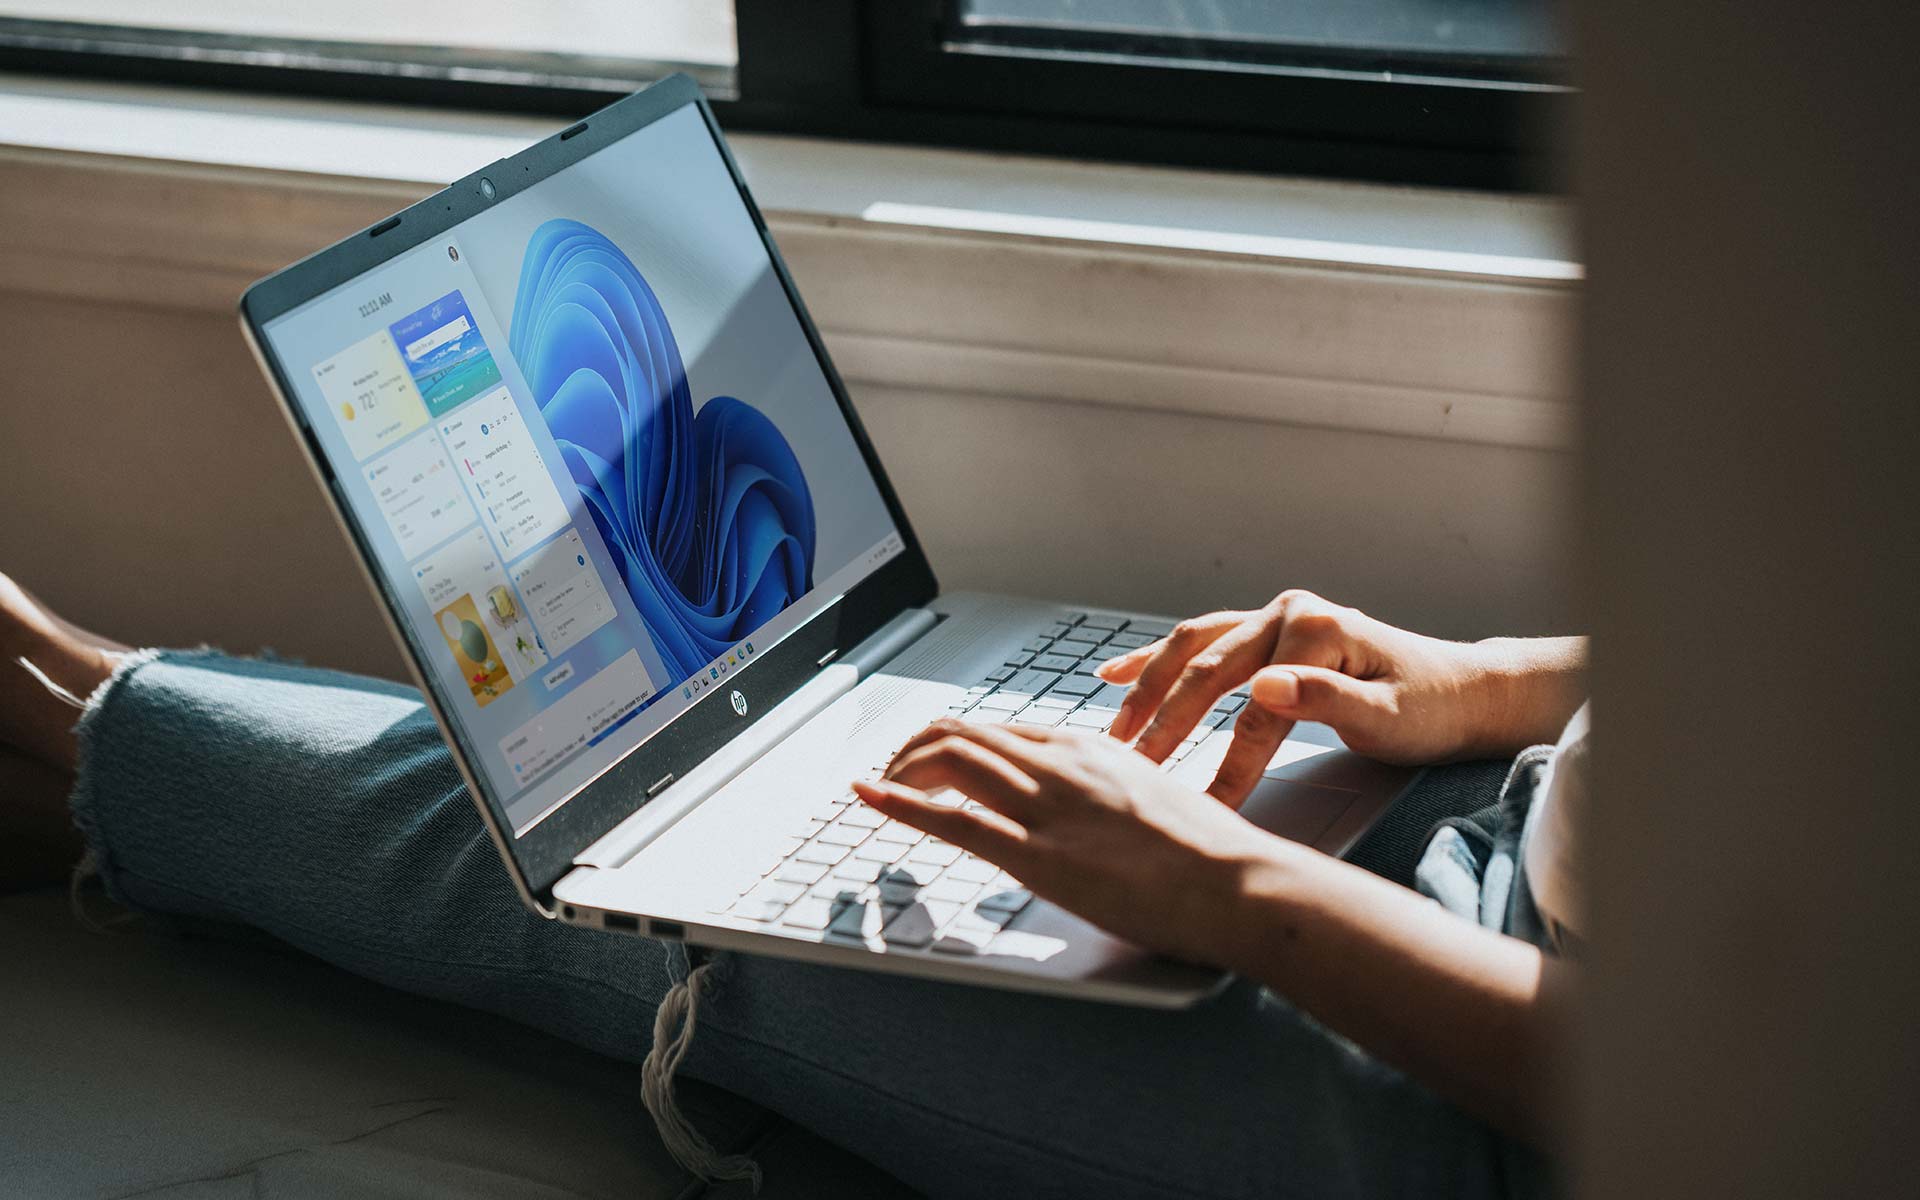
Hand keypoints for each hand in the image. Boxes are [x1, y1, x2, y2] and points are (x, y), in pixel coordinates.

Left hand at [852, 721, 1283, 968]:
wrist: (1240, 881)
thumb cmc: (1212, 854)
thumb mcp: (1155, 798)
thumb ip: (1113, 793)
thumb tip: (1094, 809)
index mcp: (1090, 749)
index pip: (1001, 730)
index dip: (954, 742)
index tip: (932, 761)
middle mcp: (1061, 765)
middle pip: (963, 734)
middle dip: (914, 750)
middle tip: (892, 774)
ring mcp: (1048, 807)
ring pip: (950, 760)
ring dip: (901, 771)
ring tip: (879, 787)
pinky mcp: (1040, 855)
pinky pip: (954, 819)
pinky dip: (900, 803)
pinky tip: (871, 798)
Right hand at [1096, 589, 1502, 803]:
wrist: (1461, 692)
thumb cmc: (1430, 710)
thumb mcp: (1389, 716)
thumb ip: (1326, 700)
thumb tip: (1264, 687)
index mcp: (1317, 630)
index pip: (1255, 706)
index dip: (1226, 761)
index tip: (1201, 806)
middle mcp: (1288, 613)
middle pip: (1209, 670)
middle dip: (1166, 723)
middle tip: (1133, 769)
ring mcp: (1274, 618)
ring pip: (1193, 649)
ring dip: (1148, 688)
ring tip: (1116, 732)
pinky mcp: (1267, 632)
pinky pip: (1200, 641)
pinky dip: (1156, 658)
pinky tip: (1114, 673)